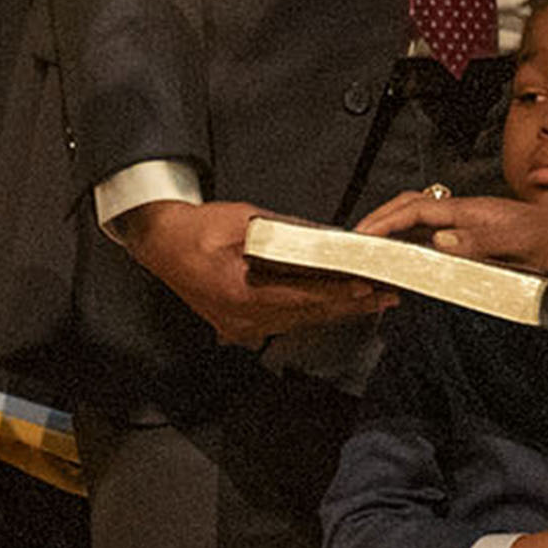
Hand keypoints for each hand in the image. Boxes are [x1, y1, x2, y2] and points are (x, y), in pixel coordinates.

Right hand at [113, 198, 398, 346]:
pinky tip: (337, 307)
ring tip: (373, 302)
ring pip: (299, 322)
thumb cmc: (199, 229)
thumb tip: (326, 237)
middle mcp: (241, 318)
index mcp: (239, 293)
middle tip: (386, 297)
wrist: (161, 243)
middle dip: (349, 306)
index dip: (336, 293)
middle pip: (306, 316)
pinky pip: (285, 322)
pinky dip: (313, 313)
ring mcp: (240, 326)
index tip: (366, 287)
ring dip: (336, 312)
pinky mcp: (240, 325)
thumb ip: (287, 233)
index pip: (300, 297)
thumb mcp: (245, 221)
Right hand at [348, 189, 547, 286]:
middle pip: (413, 207)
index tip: (362, 235)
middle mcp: (468, 215)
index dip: (386, 221)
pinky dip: (415, 245)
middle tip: (357, 241)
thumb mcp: (525, 241)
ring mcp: (472, 228)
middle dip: (381, 219)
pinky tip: (410, 260)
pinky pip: (437, 239)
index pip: (418, 209)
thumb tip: (440, 240)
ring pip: (423, 221)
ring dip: (395, 231)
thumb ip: (484, 240)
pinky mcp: (478, 242)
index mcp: (473, 210)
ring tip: (374, 249)